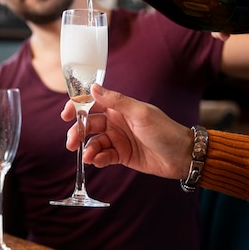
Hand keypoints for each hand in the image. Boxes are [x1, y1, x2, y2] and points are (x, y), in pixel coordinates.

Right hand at [61, 83, 191, 179]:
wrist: (183, 157)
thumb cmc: (165, 131)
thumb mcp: (140, 113)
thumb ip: (116, 101)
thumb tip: (93, 88)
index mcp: (120, 108)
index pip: (92, 103)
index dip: (76, 107)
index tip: (65, 115)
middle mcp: (116, 122)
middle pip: (89, 124)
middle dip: (78, 133)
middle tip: (71, 143)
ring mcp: (118, 139)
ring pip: (94, 142)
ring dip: (88, 149)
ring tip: (88, 157)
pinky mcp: (122, 156)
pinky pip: (104, 156)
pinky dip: (98, 159)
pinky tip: (97, 161)